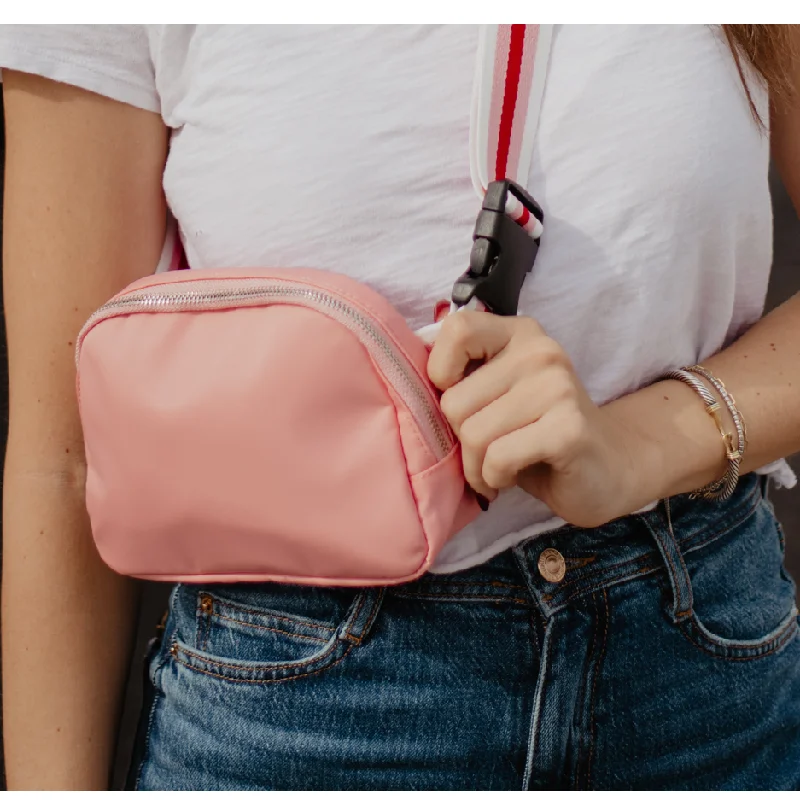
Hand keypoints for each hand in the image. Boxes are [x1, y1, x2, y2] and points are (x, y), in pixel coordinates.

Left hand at [427, 311, 648, 527]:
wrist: (605, 468)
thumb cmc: (536, 433)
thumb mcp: (496, 394)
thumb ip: (463, 377)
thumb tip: (407, 375)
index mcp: (518, 334)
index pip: (457, 329)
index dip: (441, 371)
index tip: (459, 400)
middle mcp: (540, 351)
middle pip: (454, 400)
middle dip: (460, 439)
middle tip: (485, 450)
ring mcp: (557, 388)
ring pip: (473, 433)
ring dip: (476, 465)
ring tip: (497, 468)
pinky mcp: (567, 429)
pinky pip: (498, 457)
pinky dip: (495, 478)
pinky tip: (511, 477)